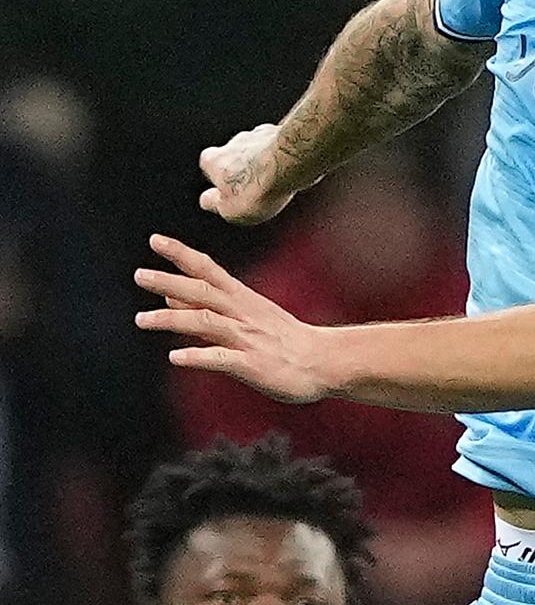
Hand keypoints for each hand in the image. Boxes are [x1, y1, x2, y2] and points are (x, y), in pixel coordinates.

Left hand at [134, 234, 332, 403]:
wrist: (326, 361)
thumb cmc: (284, 339)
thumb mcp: (248, 315)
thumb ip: (207, 305)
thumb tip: (170, 293)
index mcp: (243, 299)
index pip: (208, 270)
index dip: (182, 254)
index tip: (156, 240)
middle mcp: (243, 313)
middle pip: (203, 292)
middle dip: (171, 281)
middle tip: (139, 274)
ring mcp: (248, 337)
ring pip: (207, 322)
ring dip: (173, 318)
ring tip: (142, 319)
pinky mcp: (253, 364)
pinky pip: (221, 359)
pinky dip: (198, 356)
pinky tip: (175, 357)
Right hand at [198, 123, 308, 224]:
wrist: (292, 162)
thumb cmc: (260, 185)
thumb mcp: (230, 210)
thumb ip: (215, 204)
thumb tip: (208, 201)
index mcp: (213, 159)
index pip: (209, 168)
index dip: (221, 183)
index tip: (232, 194)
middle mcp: (234, 142)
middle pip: (236, 157)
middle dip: (246, 170)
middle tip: (259, 189)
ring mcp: (259, 134)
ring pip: (260, 149)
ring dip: (266, 162)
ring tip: (278, 180)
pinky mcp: (282, 131)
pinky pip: (281, 146)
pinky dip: (284, 155)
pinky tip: (293, 169)